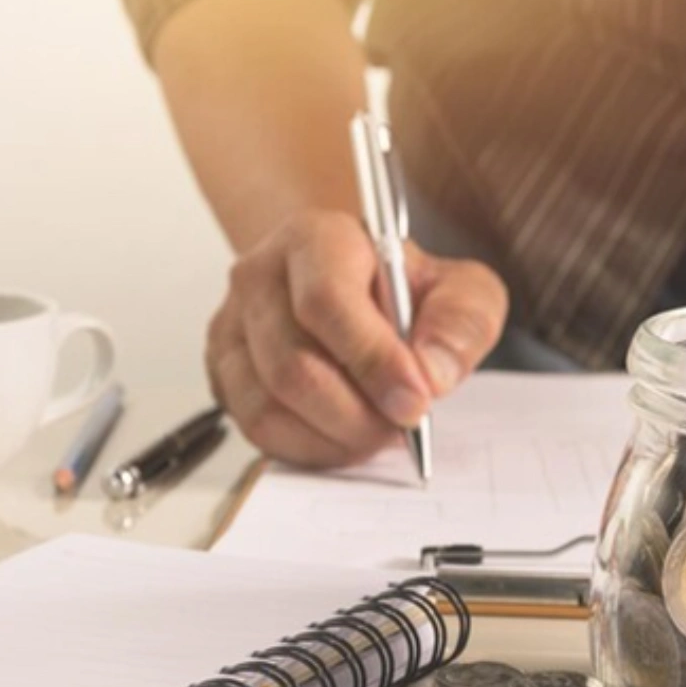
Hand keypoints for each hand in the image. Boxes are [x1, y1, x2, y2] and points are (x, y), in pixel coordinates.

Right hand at [206, 210, 508, 466]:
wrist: (361, 293)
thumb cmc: (404, 291)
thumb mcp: (460, 289)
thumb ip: (462, 321)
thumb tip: (432, 373)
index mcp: (314, 238)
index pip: (326, 302)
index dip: (372, 360)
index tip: (415, 400)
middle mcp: (259, 276)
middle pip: (292, 365)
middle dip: (357, 413)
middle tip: (402, 425)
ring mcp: (232, 327)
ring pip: (268, 406)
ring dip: (334, 436)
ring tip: (378, 431)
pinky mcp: (223, 373)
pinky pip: (256, 430)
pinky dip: (309, 448)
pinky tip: (344, 436)